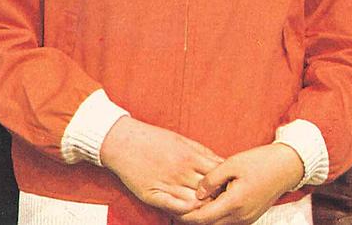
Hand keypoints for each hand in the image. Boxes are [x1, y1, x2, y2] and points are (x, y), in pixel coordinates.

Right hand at [99, 116, 223, 215]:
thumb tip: (221, 162)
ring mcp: (167, 183)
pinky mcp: (153, 194)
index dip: (225, 182)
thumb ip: (202, 152)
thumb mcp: (182, 140)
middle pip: (209, 190)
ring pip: (194, 202)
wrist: (123, 141)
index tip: (228, 186)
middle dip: (217, 197)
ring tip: (207, 209)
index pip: (218, 174)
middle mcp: (181, 171)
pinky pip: (174, 207)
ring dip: (202, 206)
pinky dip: (184, 211)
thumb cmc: (153, 139)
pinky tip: (188, 211)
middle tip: (222, 201)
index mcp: (191, 156)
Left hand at [178, 143, 303, 224]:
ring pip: (219, 224)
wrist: (286, 167)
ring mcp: (247, 218)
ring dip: (206, 217)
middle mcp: (241, 216)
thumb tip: (197, 192)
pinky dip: (217, 215)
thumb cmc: (260, 161)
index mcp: (235, 202)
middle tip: (177, 209)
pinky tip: (210, 203)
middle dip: (193, 218)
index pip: (204, 217)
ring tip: (190, 206)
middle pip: (210, 224)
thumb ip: (212, 179)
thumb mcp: (232, 163)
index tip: (173, 209)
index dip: (187, 215)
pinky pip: (229, 220)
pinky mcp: (251, 216)